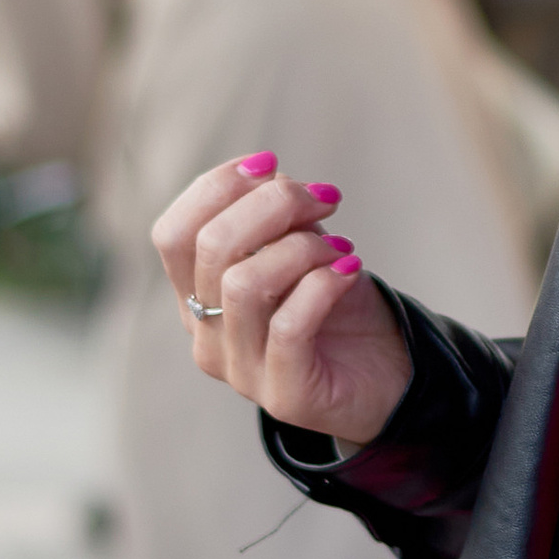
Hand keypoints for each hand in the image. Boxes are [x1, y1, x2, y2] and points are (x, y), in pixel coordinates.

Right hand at [149, 149, 412, 450]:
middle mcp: (206, 337)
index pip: (172, 234)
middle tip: (325, 200)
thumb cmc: (336, 307)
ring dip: (302, 248)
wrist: (386, 376)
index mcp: (197, 299)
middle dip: (273, 205)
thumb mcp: (300, 248)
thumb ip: (275, 217)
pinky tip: (350, 271)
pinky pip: (289, 326)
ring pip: (244, 285)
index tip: (269, 163)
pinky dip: (323, 285)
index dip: (215, 187)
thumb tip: (269, 179)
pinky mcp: (285, 395)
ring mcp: (241, 372)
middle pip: (210, 248)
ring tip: (341, 247)